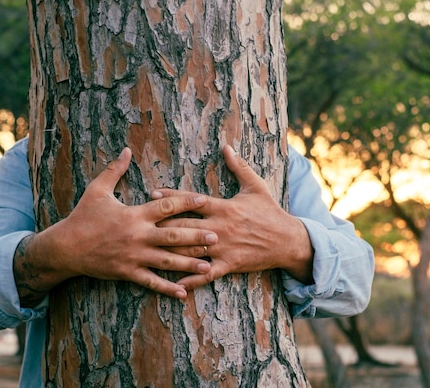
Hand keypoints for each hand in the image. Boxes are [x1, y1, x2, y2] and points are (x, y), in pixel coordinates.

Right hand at [14, 148, 217, 305]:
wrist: (66, 247)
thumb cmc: (83, 216)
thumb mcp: (97, 190)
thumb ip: (114, 170)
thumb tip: (126, 150)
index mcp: (134, 215)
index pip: (165, 206)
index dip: (185, 202)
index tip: (204, 200)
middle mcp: (138, 236)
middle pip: (173, 236)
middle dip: (196, 236)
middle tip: (217, 237)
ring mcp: (134, 257)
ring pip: (167, 261)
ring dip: (189, 264)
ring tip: (209, 267)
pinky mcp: (128, 273)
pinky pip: (151, 282)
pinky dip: (167, 288)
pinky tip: (183, 292)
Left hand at [152, 145, 312, 290]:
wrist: (288, 241)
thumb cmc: (270, 212)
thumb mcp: (256, 186)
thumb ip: (239, 166)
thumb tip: (227, 146)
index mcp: (224, 207)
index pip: (192, 200)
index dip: (171, 197)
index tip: (152, 194)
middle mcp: (220, 228)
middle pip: (184, 225)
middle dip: (161, 224)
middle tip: (140, 223)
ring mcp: (223, 248)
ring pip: (191, 249)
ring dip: (169, 250)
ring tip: (147, 250)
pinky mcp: (229, 265)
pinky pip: (206, 274)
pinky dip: (189, 278)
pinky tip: (173, 282)